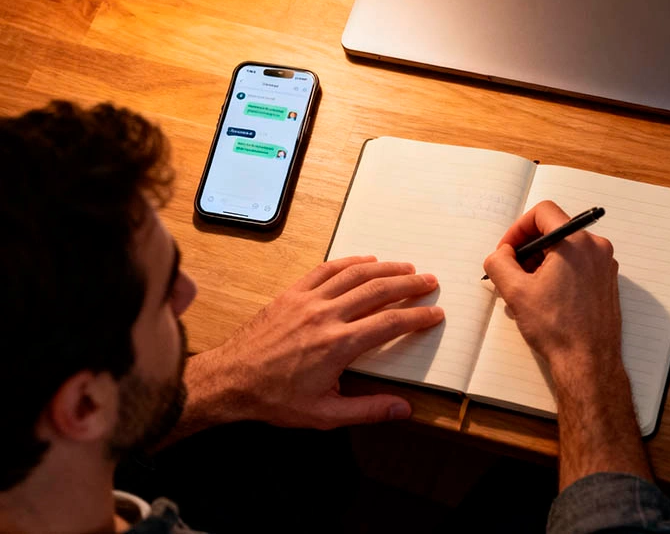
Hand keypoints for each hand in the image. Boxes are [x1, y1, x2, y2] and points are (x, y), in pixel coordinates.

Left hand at [187, 256, 442, 430]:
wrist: (231, 380)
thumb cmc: (275, 398)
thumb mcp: (325, 413)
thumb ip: (368, 409)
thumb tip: (404, 409)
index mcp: (338, 345)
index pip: (390, 323)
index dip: (417, 317)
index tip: (435, 313)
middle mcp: (326, 316)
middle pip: (378, 290)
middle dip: (409, 284)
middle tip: (429, 281)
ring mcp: (308, 300)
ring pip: (354, 274)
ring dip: (385, 268)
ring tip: (406, 268)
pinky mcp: (292, 294)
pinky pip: (326, 269)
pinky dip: (350, 262)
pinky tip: (365, 261)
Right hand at [484, 201, 651, 489]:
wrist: (587, 362)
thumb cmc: (556, 328)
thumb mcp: (515, 291)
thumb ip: (499, 262)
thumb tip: (501, 253)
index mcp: (575, 242)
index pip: (542, 212)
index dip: (518, 228)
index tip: (507, 250)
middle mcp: (595, 248)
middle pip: (554, 232)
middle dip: (528, 250)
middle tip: (512, 274)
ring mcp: (605, 266)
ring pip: (565, 251)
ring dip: (541, 264)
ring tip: (526, 293)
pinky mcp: (607, 283)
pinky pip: (578, 266)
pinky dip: (558, 275)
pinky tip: (544, 301)